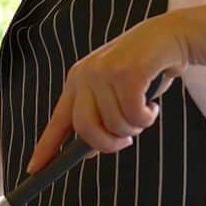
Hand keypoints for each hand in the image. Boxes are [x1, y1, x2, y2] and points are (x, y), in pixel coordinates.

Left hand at [27, 15, 188, 172]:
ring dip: (135, 128)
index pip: (57, 121)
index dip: (46, 148)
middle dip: (109, 144)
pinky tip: (153, 106)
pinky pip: (134, 115)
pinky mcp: (127, 71)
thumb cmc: (145, 70)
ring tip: (145, 112)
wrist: (171, 35)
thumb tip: (88, 151)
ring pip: (115, 124)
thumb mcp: (117, 94)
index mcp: (77, 82)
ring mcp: (104, 72)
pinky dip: (147, 118)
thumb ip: (101, 118)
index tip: (34, 170)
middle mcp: (85, 75)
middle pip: (85, 129)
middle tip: (126, 142)